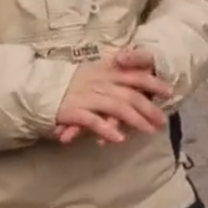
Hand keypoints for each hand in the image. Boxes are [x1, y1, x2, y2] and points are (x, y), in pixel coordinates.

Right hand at [53, 50, 170, 144]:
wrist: (39, 87)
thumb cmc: (69, 82)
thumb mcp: (92, 71)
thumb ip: (111, 72)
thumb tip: (130, 69)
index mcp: (104, 71)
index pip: (133, 74)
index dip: (152, 82)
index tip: (169, 91)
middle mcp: (98, 82)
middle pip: (130, 94)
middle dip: (149, 108)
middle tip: (162, 121)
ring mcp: (87, 96)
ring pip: (117, 107)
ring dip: (135, 120)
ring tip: (148, 131)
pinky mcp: (74, 111)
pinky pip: (94, 121)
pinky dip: (107, 130)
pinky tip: (119, 139)